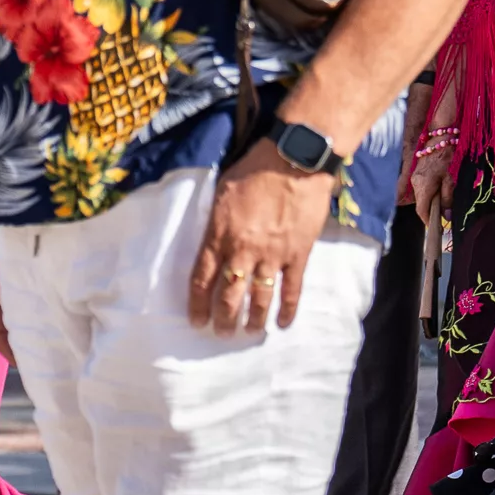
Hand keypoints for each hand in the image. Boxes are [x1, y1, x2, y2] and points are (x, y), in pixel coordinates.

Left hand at [189, 139, 340, 333]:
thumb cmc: (254, 169)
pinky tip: (284, 322)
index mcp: (219, 236)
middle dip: (224, 320)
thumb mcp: (221, 191)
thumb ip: (214, 220)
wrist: (294, 161)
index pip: (202, 280)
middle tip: (223, 332)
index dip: (198, 305)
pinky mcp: (297, 255)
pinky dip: (288, 309)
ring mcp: (272, 256)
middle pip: (229, 296)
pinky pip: (292, 290)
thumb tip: (210, 238)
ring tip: (250, 332)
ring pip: (260, 299)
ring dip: (253, 320)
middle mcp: (243, 251)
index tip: (197, 321)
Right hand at [410, 145, 452, 226]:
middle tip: (441, 218)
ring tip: (441, 205)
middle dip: (430, 212)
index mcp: (424, 186)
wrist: (439, 141)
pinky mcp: (415, 175)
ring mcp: (414, 179)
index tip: (435, 227)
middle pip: (420, 205)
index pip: (422, 210)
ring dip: (429, 203)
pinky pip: (420, 190)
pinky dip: (427, 195)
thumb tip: (446, 216)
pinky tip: (437, 194)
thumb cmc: (446, 160)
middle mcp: (415, 184)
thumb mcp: (450, 181)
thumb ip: (447, 199)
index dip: (428, 220)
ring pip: (420, 198)